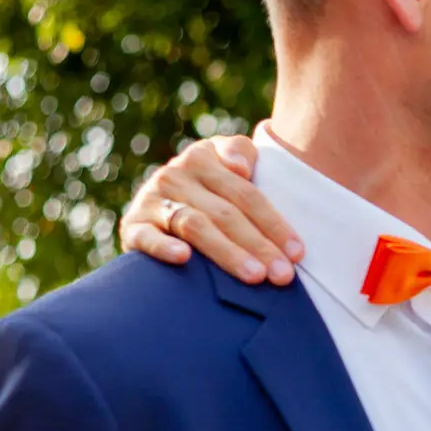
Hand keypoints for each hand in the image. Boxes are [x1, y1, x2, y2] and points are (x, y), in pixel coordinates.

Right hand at [120, 136, 302, 284]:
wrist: (155, 204)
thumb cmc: (208, 189)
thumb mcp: (225, 162)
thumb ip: (240, 153)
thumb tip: (241, 168)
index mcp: (202, 158)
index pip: (246, 194)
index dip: (274, 223)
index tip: (298, 252)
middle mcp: (174, 175)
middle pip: (225, 213)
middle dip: (259, 245)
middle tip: (283, 275)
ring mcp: (152, 201)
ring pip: (195, 226)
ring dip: (227, 253)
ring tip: (254, 276)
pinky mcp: (132, 226)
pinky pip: (147, 238)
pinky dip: (163, 247)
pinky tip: (184, 259)